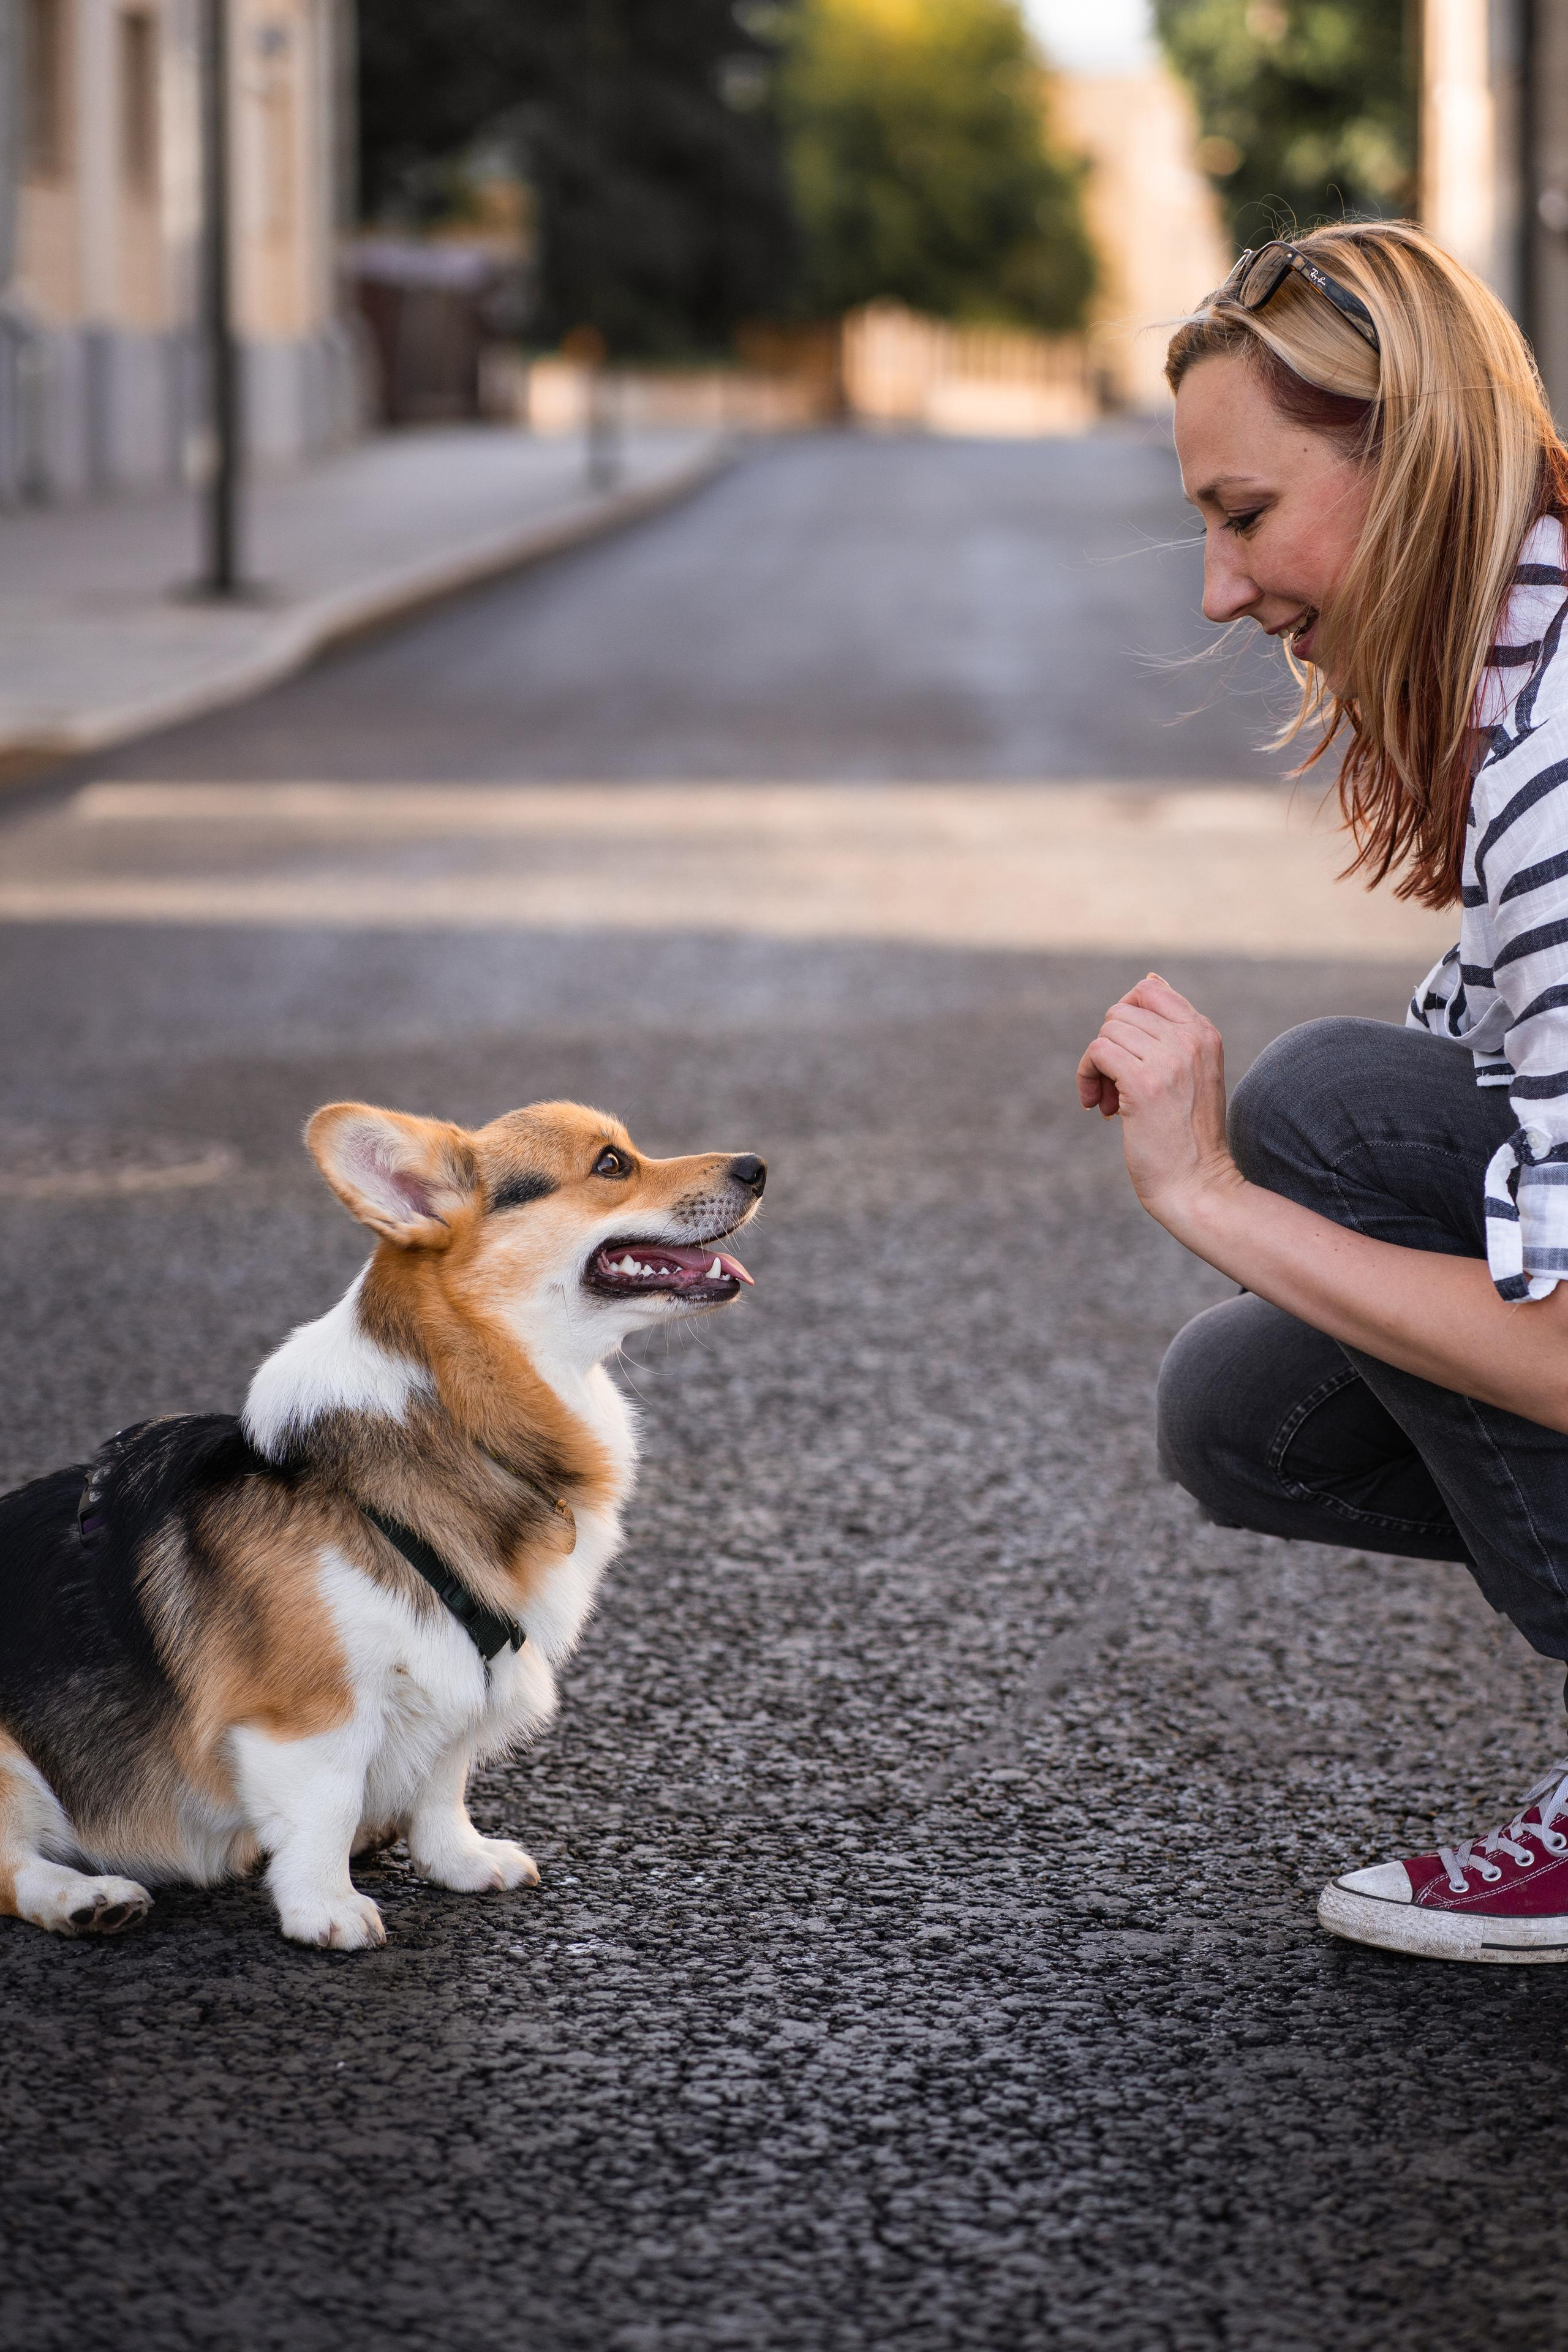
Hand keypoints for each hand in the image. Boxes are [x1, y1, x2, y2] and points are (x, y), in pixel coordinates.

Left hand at [1076, 974, 1240, 1226]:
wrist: (1197, 1185)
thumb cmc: (1187, 1135)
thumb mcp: (1191, 1071)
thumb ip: (1171, 1028)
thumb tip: (1149, 978)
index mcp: (1204, 1033)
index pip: (1149, 990)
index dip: (1125, 1020)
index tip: (1126, 1056)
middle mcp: (1190, 1039)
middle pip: (1121, 1012)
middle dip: (1109, 1047)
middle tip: (1116, 1088)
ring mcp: (1169, 1059)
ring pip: (1106, 1031)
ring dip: (1097, 1067)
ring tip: (1112, 1103)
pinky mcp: (1144, 1082)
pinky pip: (1097, 1051)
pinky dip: (1087, 1077)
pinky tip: (1097, 1107)